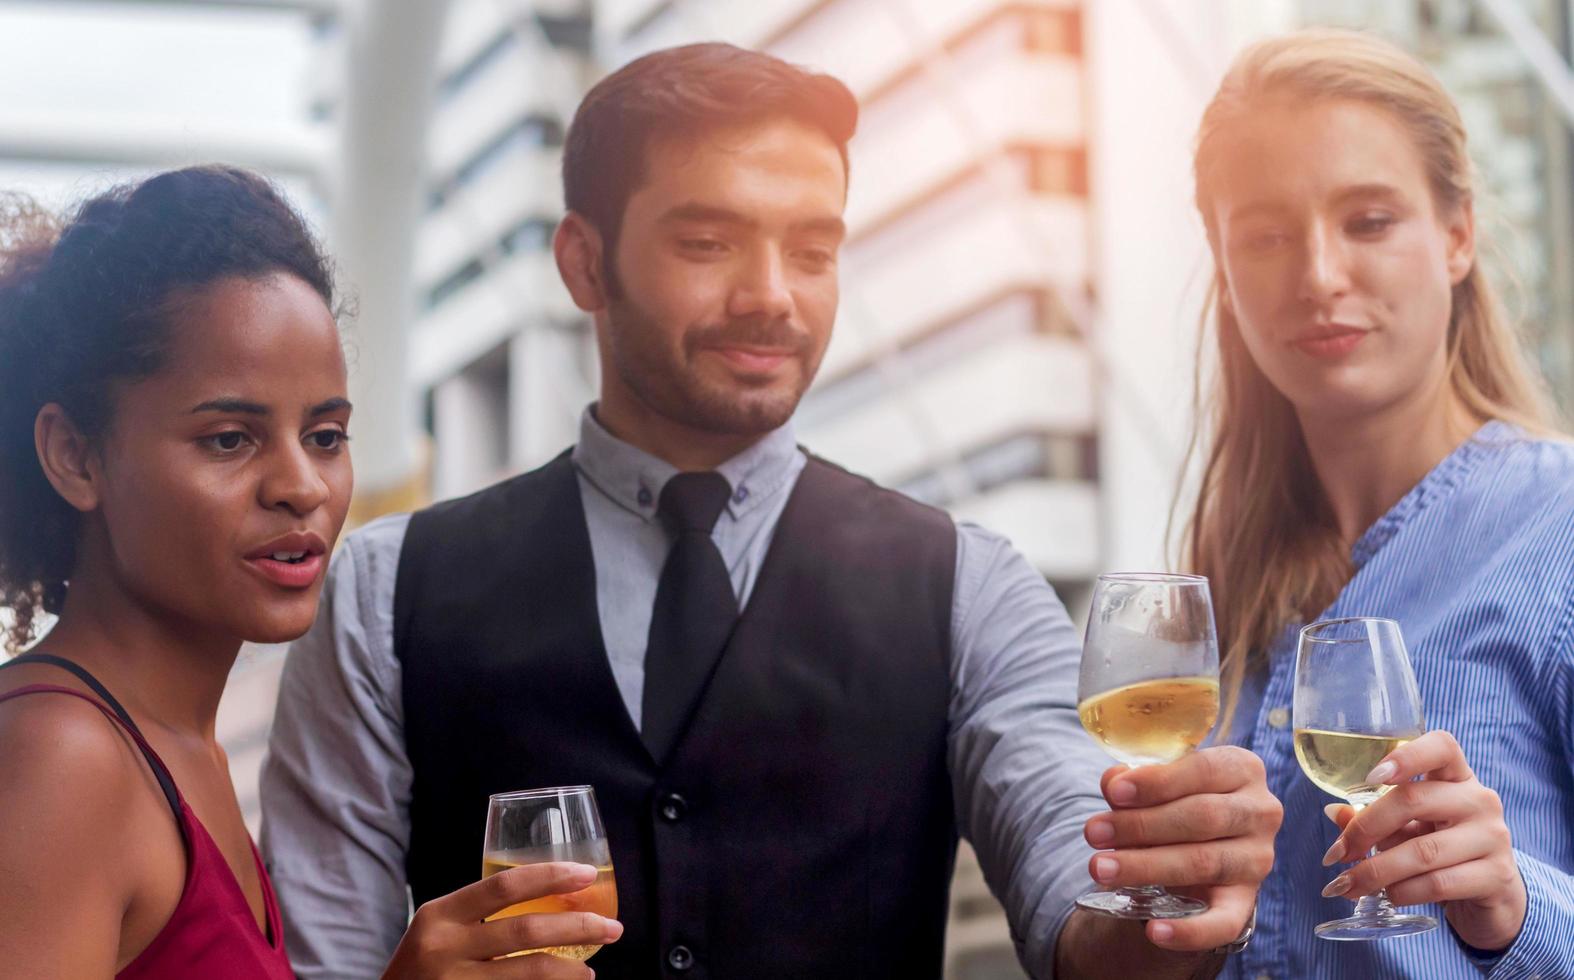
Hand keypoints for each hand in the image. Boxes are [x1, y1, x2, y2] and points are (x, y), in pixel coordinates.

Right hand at [382, 863, 622, 978]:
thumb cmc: (422, 965)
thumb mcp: (437, 928)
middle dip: (578, 927)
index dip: (550, 876)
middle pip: (526, 931)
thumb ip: (477, 913)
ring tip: (590, 971)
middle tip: (613, 928)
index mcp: (440, 915)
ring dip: (571, 970)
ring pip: (530, 973)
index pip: (504, 886)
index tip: (587, 874)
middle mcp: (444, 949)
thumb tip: (551, 895)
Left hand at [1082, 746, 1281, 952]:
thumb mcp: (1157, 783)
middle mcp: (1260, 812)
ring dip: (1147, 867)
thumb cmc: (1172, 800)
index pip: (1203, 770)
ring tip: (1101, 868)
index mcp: (1241, 769)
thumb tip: (1114, 783)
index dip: (1156, 782)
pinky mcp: (1248, 902)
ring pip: (1203, 863)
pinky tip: (1154, 932)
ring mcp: (1257, 859)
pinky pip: (1225, 923)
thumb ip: (1134, 780)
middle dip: (1141, 826)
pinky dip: (1189, 931)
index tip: (1114, 793)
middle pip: (1201, 817)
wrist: (1196, 843)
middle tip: (1094, 833)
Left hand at [1320, 729, 1524, 951]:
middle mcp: (1480, 800)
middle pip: (1412, 799)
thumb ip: (1376, 818)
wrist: (1494, 898)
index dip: (1405, 756)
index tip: (1370, 778)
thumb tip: (1334, 812)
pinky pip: (1438, 883)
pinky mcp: (1497, 876)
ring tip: (1348, 884)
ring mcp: (1493, 837)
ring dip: (1375, 871)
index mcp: (1458, 777)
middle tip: (1336, 854)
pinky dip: (1403, 891)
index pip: (1441, 746)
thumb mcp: (1411, 827)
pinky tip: (1388, 896)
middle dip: (1364, 829)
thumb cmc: (1443, 851)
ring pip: (1422, 851)